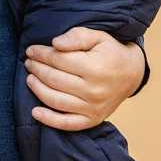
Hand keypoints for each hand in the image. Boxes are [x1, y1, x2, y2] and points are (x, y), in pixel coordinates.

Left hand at [23, 26, 144, 130]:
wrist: (132, 74)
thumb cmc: (111, 52)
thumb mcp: (98, 37)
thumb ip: (76, 37)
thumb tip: (55, 44)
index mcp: (96, 68)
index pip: (59, 60)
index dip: (41, 54)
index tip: (31, 50)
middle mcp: (94, 90)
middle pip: (55, 79)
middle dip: (37, 69)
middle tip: (29, 62)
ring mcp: (93, 108)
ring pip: (56, 100)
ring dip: (38, 89)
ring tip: (30, 79)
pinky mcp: (92, 120)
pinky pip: (67, 123)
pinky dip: (49, 120)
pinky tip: (34, 112)